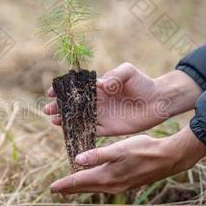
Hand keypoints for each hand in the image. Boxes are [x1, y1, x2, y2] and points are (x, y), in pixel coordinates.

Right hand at [44, 63, 200, 136]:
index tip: (51, 92)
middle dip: (59, 106)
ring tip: (53, 120)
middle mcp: (97, 102)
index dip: (62, 90)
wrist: (158, 101)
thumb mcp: (129, 71)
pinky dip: (79, 132)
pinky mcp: (109, 128)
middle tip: (47, 109)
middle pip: (73, 105)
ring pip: (78, 119)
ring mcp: (102, 115)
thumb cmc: (143, 83)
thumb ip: (115, 74)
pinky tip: (69, 133)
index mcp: (98, 87)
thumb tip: (101, 84)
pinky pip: (91, 131)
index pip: (76, 88)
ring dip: (65, 120)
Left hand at [50, 127, 205, 194]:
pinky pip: (104, 186)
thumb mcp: (119, 149)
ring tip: (71, 186)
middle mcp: (112, 185)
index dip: (65, 184)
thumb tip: (77, 160)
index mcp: (107, 177)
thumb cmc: (144, 150)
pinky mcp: (127, 183)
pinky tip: (95, 180)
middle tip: (56, 190)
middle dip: (70, 188)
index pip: (80, 182)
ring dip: (82, 187)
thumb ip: (98, 155)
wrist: (168, 159)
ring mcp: (120, 186)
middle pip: (85, 187)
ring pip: (95, 188)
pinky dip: (94, 184)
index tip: (52, 188)